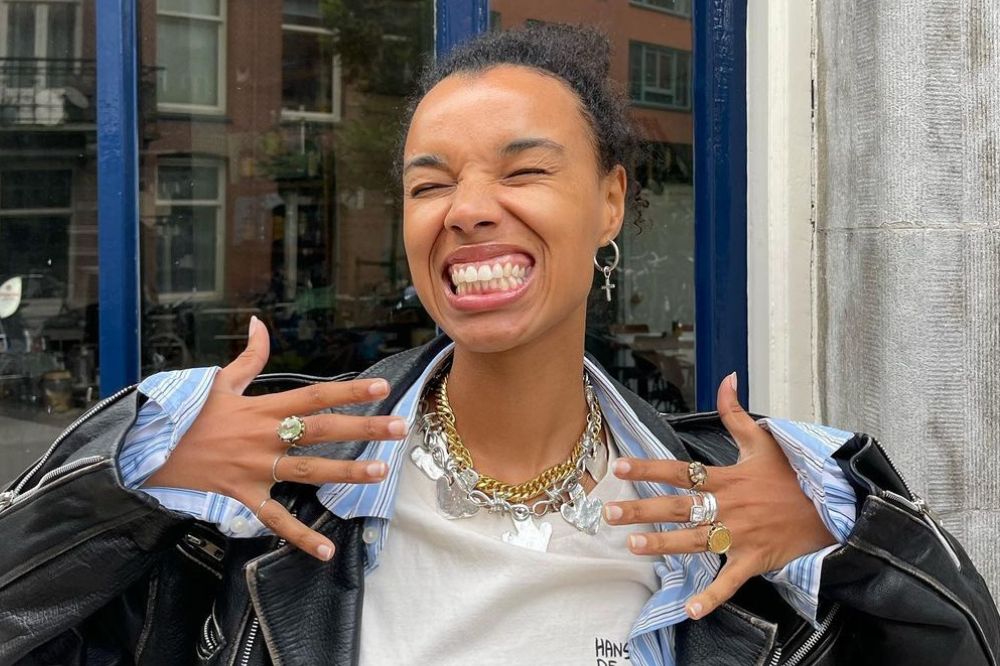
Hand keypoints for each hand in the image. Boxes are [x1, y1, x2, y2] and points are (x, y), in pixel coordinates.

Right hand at [145, 316, 407, 561]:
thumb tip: (259, 323)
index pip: (313, 396)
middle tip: (399, 427)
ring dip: (345, 473)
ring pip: (307, 471)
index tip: (381, 387)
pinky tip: (327, 551)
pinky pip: (275, 519)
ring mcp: (255, 469)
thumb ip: (249, 357)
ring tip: (379, 471)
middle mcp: (264, 437)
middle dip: (362, 429)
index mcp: (261, 408)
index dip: (348, 391)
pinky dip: (300, 537)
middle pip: (320, 431)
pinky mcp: (244, 496)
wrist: (149, 451)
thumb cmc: (188, 416)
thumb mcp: (218, 382)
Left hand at [602, 373, 836, 619]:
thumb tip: (725, 378)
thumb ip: (736, 413)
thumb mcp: (764, 441)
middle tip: (610, 515)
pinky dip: (712, 596)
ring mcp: (741, 535)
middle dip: (642, 510)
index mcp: (728, 478)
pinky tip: (690, 609)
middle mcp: (729, 506)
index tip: (619, 468)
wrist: (833, 508)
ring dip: (664, 545)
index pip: (680, 471)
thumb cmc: (793, 476)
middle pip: (679, 507)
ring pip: (695, 541)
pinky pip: (730, 581)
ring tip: (633, 546)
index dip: (648, 468)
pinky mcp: (754, 560)